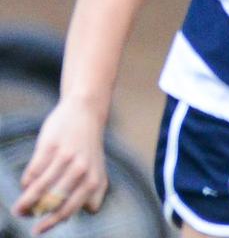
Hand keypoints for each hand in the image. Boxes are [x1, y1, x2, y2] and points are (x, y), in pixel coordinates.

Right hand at [11, 102, 108, 233]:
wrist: (85, 113)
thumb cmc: (89, 147)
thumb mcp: (99, 168)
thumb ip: (95, 191)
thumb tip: (83, 213)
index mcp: (94, 180)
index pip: (69, 209)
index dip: (51, 222)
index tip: (37, 230)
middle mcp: (82, 171)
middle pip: (51, 201)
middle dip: (33, 213)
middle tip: (22, 216)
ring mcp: (66, 158)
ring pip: (38, 188)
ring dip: (24, 201)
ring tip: (17, 208)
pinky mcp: (50, 147)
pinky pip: (33, 172)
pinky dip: (27, 182)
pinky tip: (26, 185)